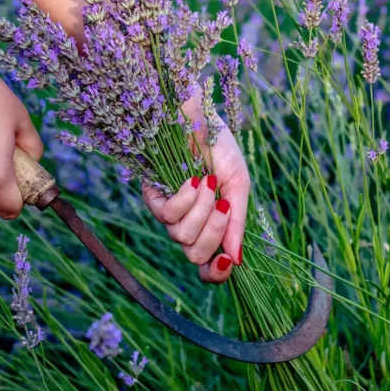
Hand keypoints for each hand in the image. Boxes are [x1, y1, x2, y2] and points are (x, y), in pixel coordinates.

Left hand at [143, 96, 249, 283]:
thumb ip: (236, 224)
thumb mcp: (238, 186)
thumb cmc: (219, 148)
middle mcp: (188, 223)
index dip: (215, 274)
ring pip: (182, 237)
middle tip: (223, 204)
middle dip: (214, 233)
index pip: (207, 265)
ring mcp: (169, 212)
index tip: (226, 263)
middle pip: (195, 255)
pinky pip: (168, 215)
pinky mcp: (152, 197)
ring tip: (208, 182)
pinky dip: (185, 198)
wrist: (198, 116)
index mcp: (211, 225)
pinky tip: (192, 179)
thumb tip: (237, 261)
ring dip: (201, 210)